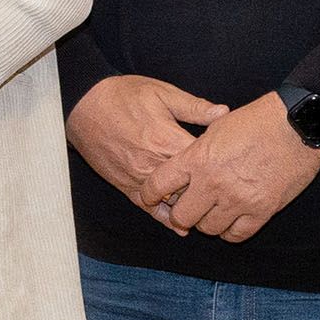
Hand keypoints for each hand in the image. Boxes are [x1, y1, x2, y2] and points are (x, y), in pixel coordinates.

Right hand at [67, 74, 226, 213]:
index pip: (205, 161)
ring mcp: (139, 178)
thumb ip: (194, 107)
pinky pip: (149, 208)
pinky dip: (166, 218)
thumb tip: (224, 114)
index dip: (223, 163)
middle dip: (211, 188)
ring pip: (173, 201)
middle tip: (230, 189)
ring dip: (192, 205)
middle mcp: (154, 164)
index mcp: (168, 139)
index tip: (236, 162)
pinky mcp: (126, 186)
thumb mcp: (162, 93)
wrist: (83, 106)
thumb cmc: (123, 95)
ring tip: (212, 209)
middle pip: (192, 187)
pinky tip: (181, 227)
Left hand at [150, 95, 319, 240]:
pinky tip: (231, 221)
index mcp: (197, 158)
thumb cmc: (258, 120)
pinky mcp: (261, 211)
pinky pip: (236, 235)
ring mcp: (238, 199)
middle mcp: (213, 183)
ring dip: (207, 222)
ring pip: (208, 229)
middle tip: (186, 209)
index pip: (158, 185)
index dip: (149, 194)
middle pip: (181, 217)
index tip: (150, 197)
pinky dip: (230, 231)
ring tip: (212, 212)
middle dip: (180, 215)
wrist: (299, 125)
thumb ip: (196, 150)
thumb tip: (184, 167)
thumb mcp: (217, 127)